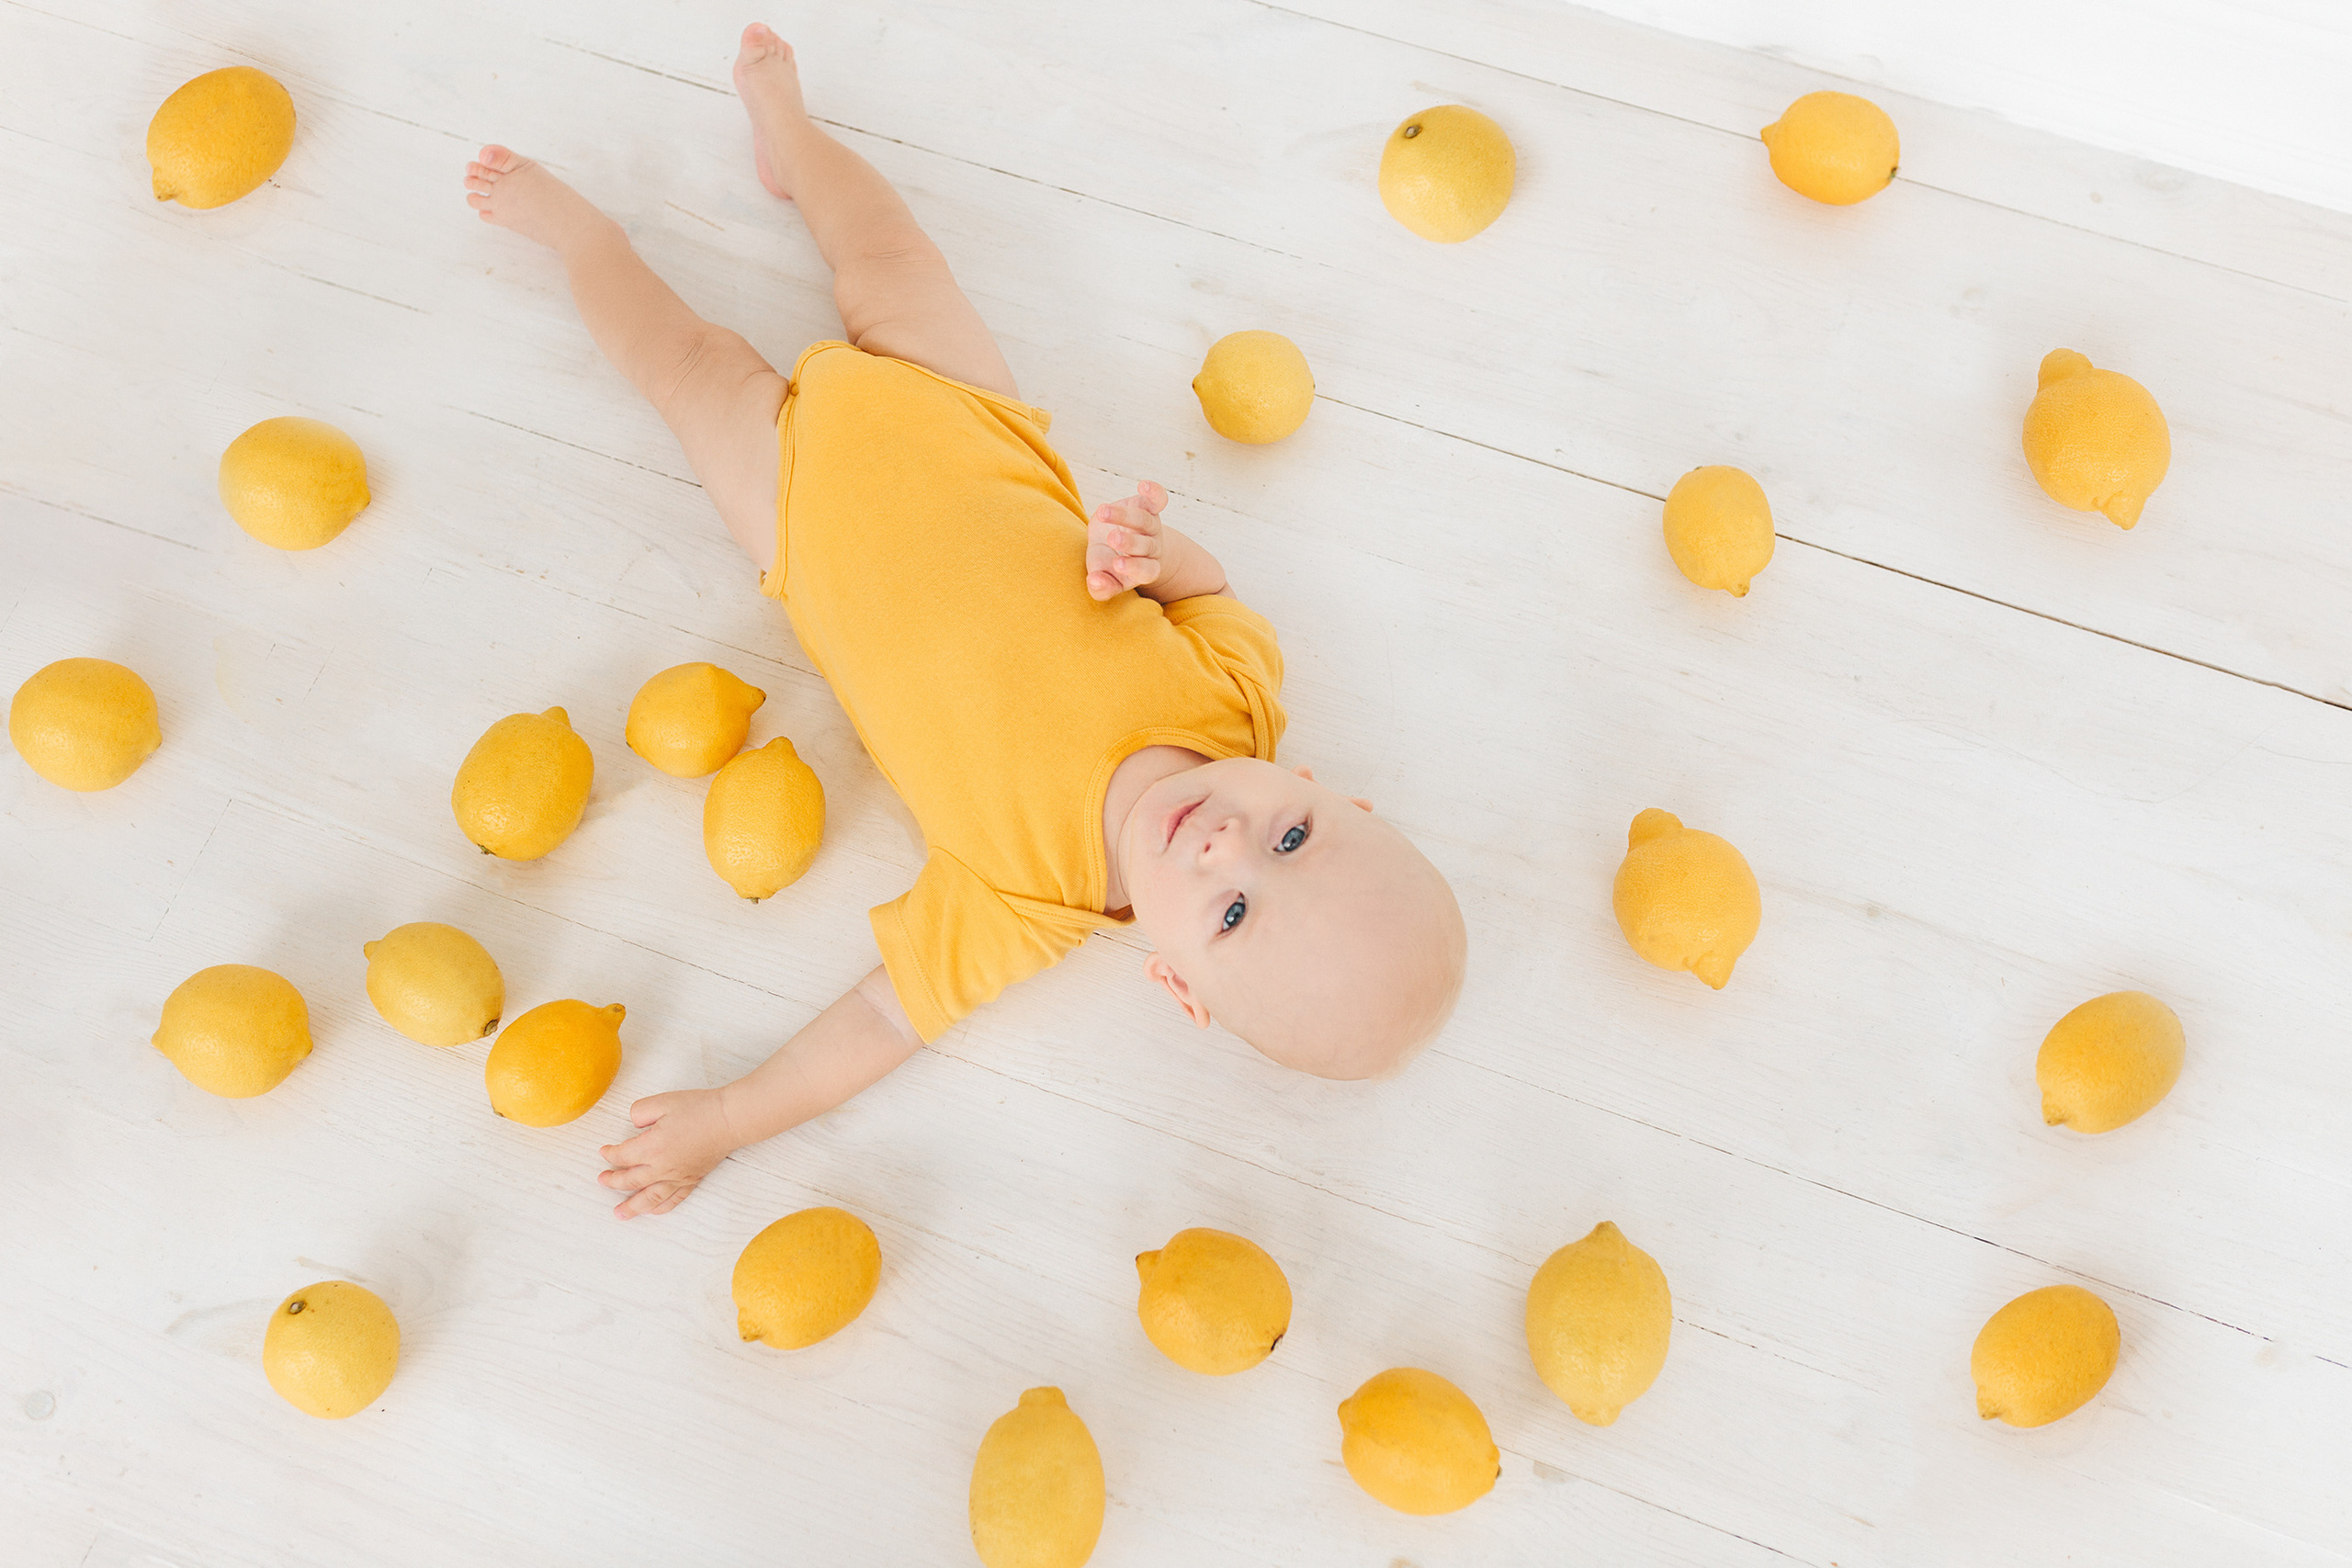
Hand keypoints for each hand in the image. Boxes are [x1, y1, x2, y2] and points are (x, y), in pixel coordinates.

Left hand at [597, 1087, 740, 1218]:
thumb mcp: (662, 1102)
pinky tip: (652, 1212)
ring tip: (619, 1214)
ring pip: (650, 1198)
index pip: (622, 1155)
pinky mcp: (691, 1180)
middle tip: (602, 1180)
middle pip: (630, 1180)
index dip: (609, 1153)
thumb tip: (635, 1126)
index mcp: (651, 1147)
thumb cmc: (699, 1108)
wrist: (729, 1120)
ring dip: (632, 1207)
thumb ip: (640, 1112)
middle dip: (613, 1181)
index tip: (604, 1151)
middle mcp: (662, 1167)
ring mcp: (678, 1177)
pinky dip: (661, 1208)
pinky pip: (673, 1199)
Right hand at [1086, 480, 1169, 600]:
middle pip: (1146, 545)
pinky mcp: (1145, 507)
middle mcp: (1151, 548)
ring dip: (1125, 516)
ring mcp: (1150, 527)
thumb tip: (1094, 582)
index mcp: (1144, 569)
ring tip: (1103, 513)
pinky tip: (1144, 485)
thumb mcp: (1103, 579)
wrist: (1113, 544)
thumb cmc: (1108, 566)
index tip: (1117, 564)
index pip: (1147, 570)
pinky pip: (1156, 499)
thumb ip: (1101, 587)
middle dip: (1131, 542)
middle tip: (1113, 539)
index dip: (1135, 567)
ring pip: (1144, 520)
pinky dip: (1154, 492)